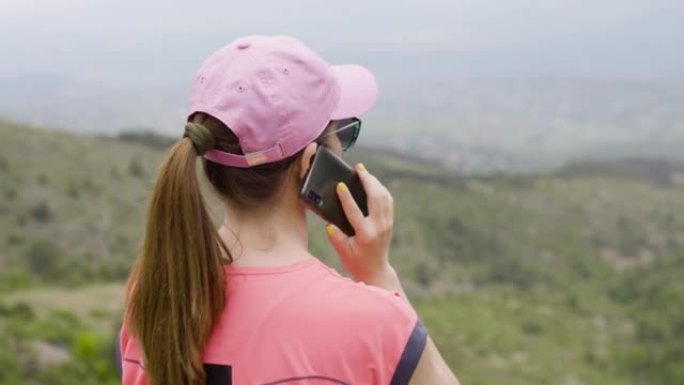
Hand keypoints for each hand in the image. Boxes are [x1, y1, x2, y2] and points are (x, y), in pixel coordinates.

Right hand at [325, 163, 394, 282]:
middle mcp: (378, 226)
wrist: (375, 270)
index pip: (354, 212)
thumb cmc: (356, 261)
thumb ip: (336, 238)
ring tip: (364, 172)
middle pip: (375, 198)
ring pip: (384, 196)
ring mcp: (386, 223)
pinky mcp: (389, 222)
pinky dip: (381, 189)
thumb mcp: (343, 252)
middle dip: (367, 180)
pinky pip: (388, 201)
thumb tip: (329, 224)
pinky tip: (373, 183)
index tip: (341, 185)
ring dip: (374, 182)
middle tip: (358, 168)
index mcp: (365, 234)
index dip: (346, 198)